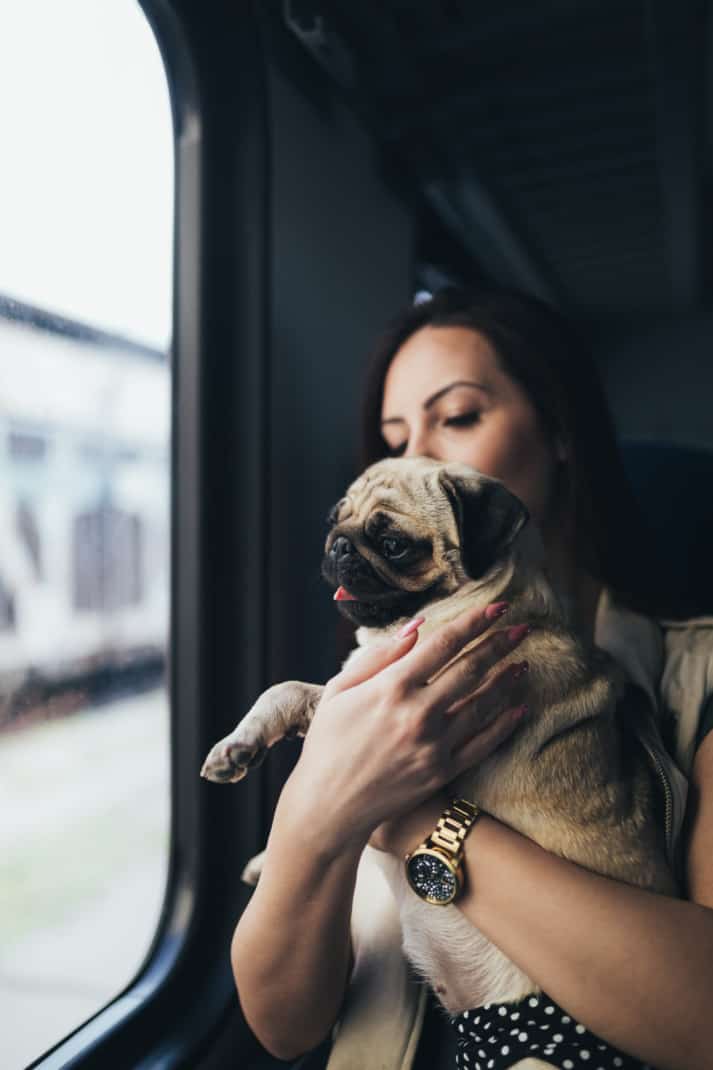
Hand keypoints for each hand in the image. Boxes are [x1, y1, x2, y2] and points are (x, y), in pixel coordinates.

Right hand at [282, 602, 529, 858]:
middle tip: (523, 628)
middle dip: (499, 645)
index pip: (443, 645)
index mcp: (390, 688)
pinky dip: (504, 724)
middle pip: (470, 670)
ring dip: (507, 681)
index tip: (497, 607)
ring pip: (483, 705)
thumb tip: (418, 627)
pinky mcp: (442, 772)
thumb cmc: (328, 741)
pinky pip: (482, 744)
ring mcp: (433, 745)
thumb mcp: (340, 689)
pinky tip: (519, 707)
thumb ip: (379, 656)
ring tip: (524, 663)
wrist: (328, 805)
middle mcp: (417, 714)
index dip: (474, 623)